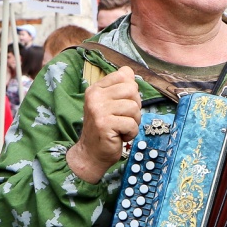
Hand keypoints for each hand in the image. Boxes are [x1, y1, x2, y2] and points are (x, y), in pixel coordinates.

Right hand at [67, 66, 141, 183]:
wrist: (91, 153)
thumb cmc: (105, 129)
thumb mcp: (109, 104)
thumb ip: (120, 88)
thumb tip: (130, 73)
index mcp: (96, 88)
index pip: (124, 74)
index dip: (131, 91)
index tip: (122, 105)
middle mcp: (95, 96)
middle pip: (132, 90)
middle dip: (135, 107)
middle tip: (123, 118)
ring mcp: (99, 110)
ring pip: (134, 108)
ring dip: (133, 122)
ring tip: (121, 128)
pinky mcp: (105, 124)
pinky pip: (132, 124)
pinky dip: (131, 133)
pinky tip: (120, 136)